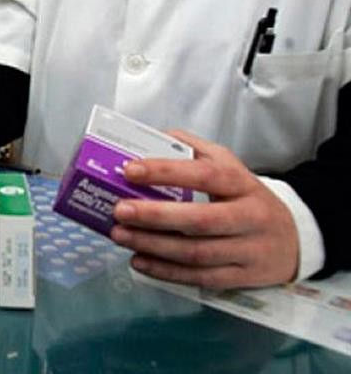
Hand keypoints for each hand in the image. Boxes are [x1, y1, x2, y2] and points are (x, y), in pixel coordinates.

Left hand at [110, 130, 298, 288]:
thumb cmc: (246, 198)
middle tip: (119, 210)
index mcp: (242, 183)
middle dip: (154, 215)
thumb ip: (193, 149)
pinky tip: (138, 260)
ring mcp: (248, 250)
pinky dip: (165, 271)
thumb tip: (153, 137)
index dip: (165, 172)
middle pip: (200, 219)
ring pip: (196, 252)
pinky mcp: (241, 278)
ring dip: (153, 245)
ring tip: (120, 235)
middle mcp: (249, 217)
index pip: (203, 174)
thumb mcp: (229, 166)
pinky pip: (199, 277)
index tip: (130, 170)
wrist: (294, 240)